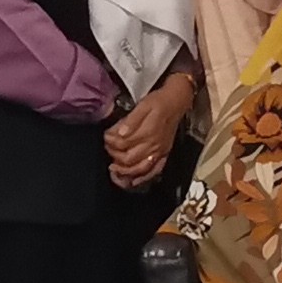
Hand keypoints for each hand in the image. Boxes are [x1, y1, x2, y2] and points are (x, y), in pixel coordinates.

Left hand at [103, 67, 195, 189]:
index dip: (111, 142)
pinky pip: (154, 171)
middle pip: (129, 158)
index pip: (123, 144)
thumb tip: (120, 133)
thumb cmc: (158, 102)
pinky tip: (133, 180)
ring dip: (125, 171)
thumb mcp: (143, 105)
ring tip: (114, 168)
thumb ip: (131, 120)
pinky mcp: (164, 154)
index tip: (105, 136)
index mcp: (147, 132)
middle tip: (107, 148)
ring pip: (140, 168)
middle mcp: (154, 145)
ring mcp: (160, 152)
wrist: (176, 102)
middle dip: (114, 156)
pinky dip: (143, 178)